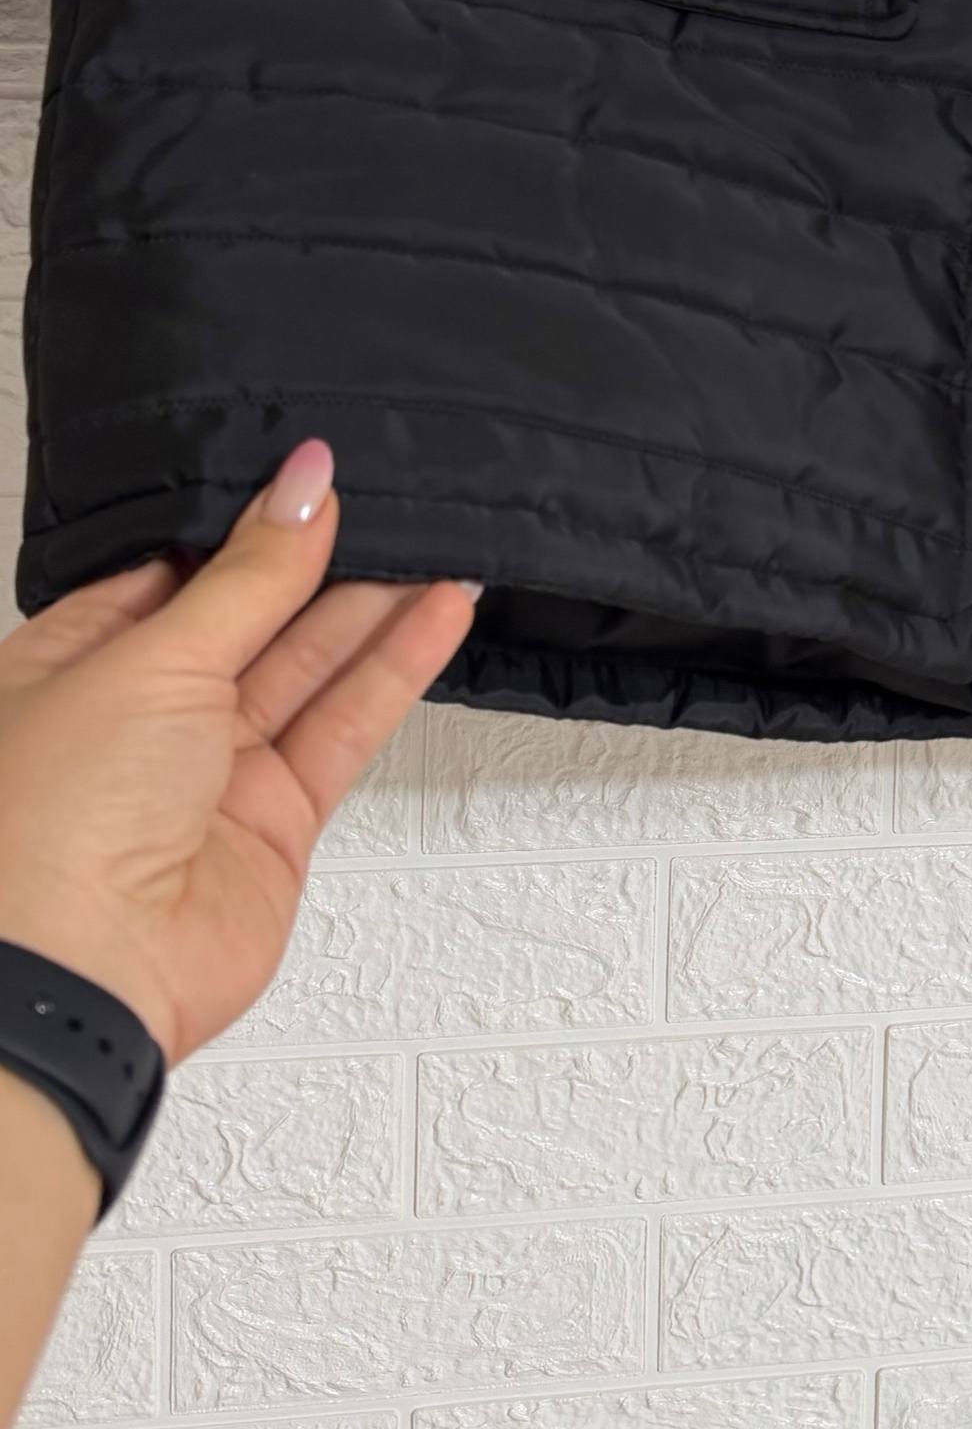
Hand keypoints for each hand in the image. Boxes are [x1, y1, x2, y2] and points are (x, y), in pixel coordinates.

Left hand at [0, 440, 479, 1064]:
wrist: (75, 979)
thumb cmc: (50, 819)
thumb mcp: (152, 658)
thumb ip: (248, 573)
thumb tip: (304, 483)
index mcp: (69, 663)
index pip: (173, 570)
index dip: (244, 523)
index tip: (312, 474)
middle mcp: (137, 718)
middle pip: (249, 616)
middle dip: (319, 560)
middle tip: (392, 498)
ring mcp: (208, 773)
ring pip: (306, 668)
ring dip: (372, 607)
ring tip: (439, 541)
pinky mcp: (273, 822)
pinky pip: (341, 728)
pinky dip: (394, 670)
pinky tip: (440, 613)